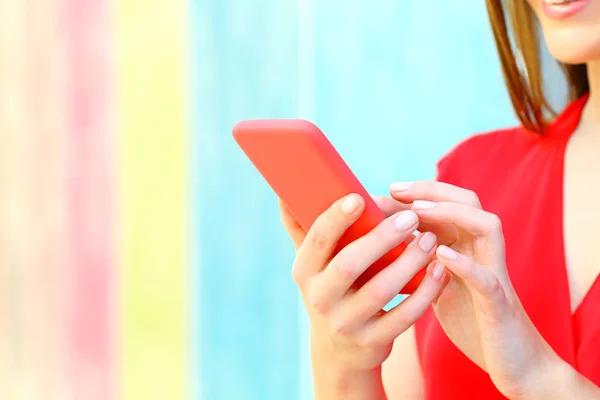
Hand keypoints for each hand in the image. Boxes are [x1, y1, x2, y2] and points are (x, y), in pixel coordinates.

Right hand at [279, 194, 448, 394]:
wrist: (339, 351)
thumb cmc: (330, 290)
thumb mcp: (311, 266)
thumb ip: (301, 229)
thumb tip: (284, 192)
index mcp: (304, 271)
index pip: (316, 241)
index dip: (336, 219)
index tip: (360, 198)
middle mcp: (320, 298)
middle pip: (349, 265)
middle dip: (381, 239)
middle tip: (410, 216)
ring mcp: (345, 323)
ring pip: (380, 291)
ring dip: (408, 263)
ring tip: (429, 239)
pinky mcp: (372, 341)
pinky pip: (403, 316)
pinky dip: (425, 293)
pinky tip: (439, 271)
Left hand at [385, 181, 561, 398]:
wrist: (512, 363)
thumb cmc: (473, 321)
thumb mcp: (441, 286)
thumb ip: (423, 263)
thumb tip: (385, 245)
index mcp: (469, 248)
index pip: (447, 206)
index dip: (416, 195)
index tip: (384, 192)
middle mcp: (484, 253)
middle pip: (468, 203)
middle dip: (431, 191)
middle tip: (395, 190)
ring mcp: (495, 275)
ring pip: (487, 227)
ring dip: (451, 213)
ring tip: (417, 211)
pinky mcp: (500, 306)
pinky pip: (487, 279)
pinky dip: (465, 264)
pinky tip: (441, 255)